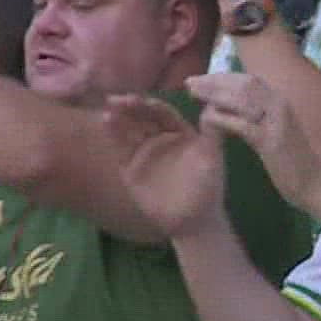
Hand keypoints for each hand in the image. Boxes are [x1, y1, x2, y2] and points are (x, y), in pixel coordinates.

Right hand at [103, 93, 227, 236]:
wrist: (193, 220)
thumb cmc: (208, 187)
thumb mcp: (213, 158)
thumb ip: (213, 132)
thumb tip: (214, 104)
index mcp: (180, 131)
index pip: (163, 113)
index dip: (151, 105)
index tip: (139, 100)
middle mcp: (160, 136)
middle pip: (142, 117)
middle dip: (130, 107)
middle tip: (116, 100)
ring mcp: (144, 151)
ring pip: (129, 130)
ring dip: (118, 119)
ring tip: (108, 112)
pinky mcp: (130, 166)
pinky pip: (121, 148)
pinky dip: (113, 135)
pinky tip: (106, 124)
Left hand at [185, 72, 320, 210]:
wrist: (318, 185)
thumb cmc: (296, 162)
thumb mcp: (277, 132)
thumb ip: (260, 118)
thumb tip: (237, 110)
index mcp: (280, 102)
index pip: (249, 80)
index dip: (223, 77)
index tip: (201, 80)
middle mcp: (280, 105)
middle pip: (243, 83)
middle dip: (214, 80)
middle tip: (190, 82)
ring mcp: (277, 121)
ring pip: (242, 98)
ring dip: (214, 93)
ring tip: (193, 93)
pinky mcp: (272, 141)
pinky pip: (243, 124)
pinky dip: (223, 118)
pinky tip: (206, 119)